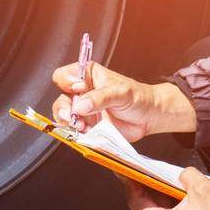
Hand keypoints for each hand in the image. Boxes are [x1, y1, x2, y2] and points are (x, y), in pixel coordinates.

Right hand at [51, 62, 195, 141]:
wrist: (148, 117)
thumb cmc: (137, 97)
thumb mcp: (121, 92)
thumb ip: (100, 98)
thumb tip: (81, 106)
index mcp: (88, 76)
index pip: (64, 76)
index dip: (66, 82)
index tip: (79, 88)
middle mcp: (82, 93)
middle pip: (61, 99)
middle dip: (64, 109)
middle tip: (74, 116)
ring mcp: (83, 111)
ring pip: (64, 117)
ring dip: (69, 123)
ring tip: (82, 126)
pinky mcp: (88, 126)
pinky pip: (74, 131)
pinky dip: (76, 133)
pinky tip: (87, 132)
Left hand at [124, 167, 209, 209]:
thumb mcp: (202, 186)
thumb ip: (185, 175)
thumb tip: (181, 175)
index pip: (138, 204)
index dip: (132, 187)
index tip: (128, 175)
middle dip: (148, 191)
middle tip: (146, 175)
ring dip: (163, 200)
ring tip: (166, 182)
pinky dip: (174, 209)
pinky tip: (181, 197)